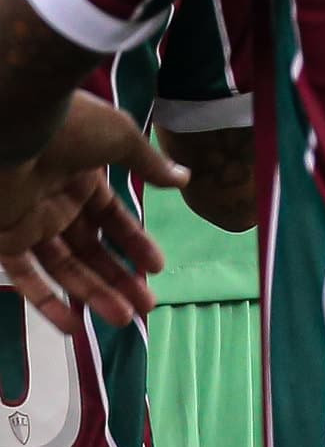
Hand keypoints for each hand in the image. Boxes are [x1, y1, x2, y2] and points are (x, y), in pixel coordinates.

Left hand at [0, 93, 185, 332]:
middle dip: (119, 279)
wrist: (15, 121)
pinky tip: (72, 325)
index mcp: (85, 177)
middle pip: (91, 251)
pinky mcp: (4, 238)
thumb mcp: (120, 138)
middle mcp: (57, 203)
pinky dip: (46, 302)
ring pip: (64, 269)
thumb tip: (184, 177)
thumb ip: (149, 163)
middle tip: (146, 308)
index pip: (112, 220)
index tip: (156, 268)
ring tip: (124, 320)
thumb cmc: (71, 124)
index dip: (135, 244)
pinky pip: (24, 277)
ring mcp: (30, 223)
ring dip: (93, 295)